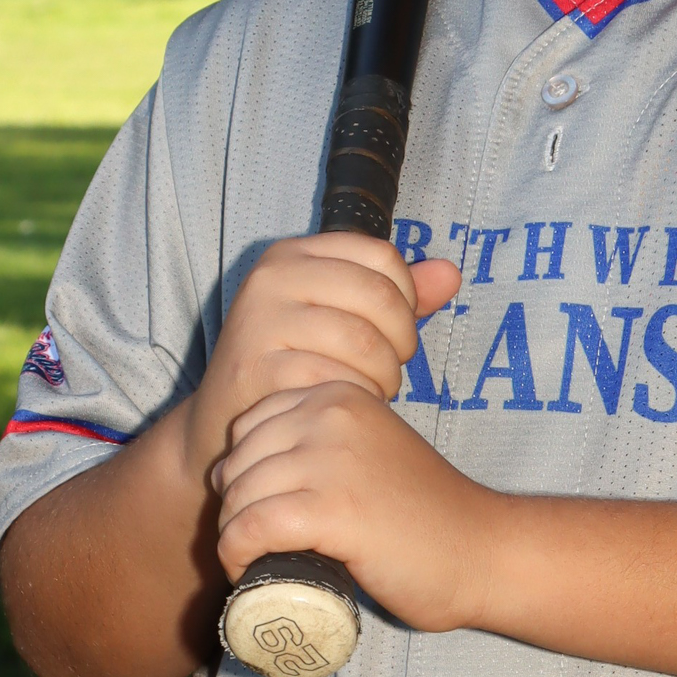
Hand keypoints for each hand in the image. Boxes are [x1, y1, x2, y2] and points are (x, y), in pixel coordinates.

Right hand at [180, 233, 459, 478]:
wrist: (225, 423)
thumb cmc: (293, 364)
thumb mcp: (340, 316)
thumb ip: (396, 295)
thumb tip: (451, 274)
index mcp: (294, 254)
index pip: (383, 256)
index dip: (406, 299)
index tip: (393, 331)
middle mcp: (272, 277)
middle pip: (380, 297)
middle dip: (400, 343)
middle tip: (389, 369)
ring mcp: (261, 321)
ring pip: (365, 343)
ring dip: (383, 378)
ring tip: (369, 390)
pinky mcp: (258, 369)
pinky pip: (339, 381)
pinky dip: (355, 400)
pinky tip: (344, 407)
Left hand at [211, 380, 502, 633]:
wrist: (482, 552)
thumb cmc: (426, 515)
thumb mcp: (372, 450)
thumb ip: (325, 442)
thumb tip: (247, 471)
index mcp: (339, 396)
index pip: (249, 425)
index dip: (244, 472)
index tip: (262, 509)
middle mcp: (332, 416)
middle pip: (238, 461)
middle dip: (235, 507)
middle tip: (258, 545)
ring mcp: (331, 460)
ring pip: (238, 496)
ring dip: (233, 536)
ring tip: (256, 561)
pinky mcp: (332, 510)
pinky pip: (251, 527)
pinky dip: (236, 555)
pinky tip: (249, 571)